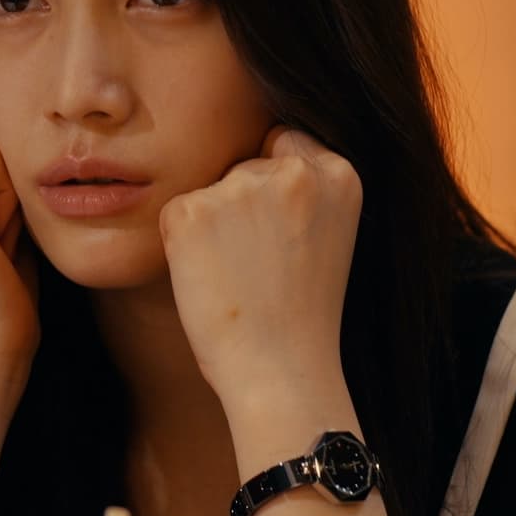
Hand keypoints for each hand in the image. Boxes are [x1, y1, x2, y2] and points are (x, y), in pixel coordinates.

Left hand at [158, 125, 361, 407]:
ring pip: (210, 188)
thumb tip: (253, 160)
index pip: (285, 144)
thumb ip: (303, 193)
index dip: (272, 188)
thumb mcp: (328, 235)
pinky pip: (176, 212)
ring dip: (212, 224)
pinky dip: (182, 244)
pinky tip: (211, 280)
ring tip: (237, 276)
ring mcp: (241, 187)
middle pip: (245, 165)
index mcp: (338, 173)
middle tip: (256, 266)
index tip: (274, 232)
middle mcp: (294, 170)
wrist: (280, 371)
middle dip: (241, 205)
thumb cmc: (302, 317)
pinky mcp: (193, 210)